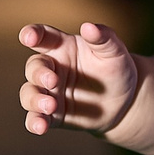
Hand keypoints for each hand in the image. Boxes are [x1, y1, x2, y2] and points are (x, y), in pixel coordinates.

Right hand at [17, 22, 140, 135]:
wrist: (125, 102)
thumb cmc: (116, 69)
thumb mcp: (115, 52)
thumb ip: (103, 38)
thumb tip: (89, 27)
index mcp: (62, 47)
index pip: (43, 36)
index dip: (32, 34)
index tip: (28, 37)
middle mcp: (51, 68)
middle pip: (34, 67)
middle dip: (39, 74)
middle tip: (53, 81)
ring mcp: (49, 92)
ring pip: (29, 93)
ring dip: (35, 99)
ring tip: (50, 106)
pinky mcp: (52, 115)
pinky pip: (36, 117)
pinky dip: (35, 122)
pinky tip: (40, 127)